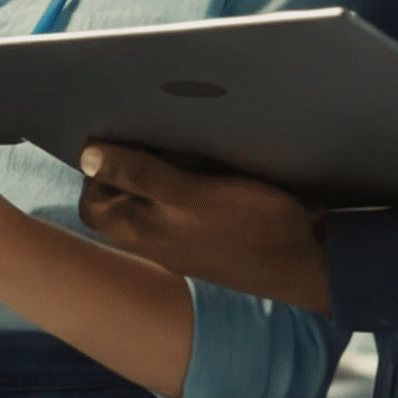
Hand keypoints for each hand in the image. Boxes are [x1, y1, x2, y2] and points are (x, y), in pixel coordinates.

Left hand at [75, 146, 331, 312]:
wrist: (310, 260)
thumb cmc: (253, 227)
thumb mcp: (193, 194)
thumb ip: (142, 175)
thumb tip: (88, 155)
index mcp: (144, 233)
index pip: (95, 205)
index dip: (97, 172)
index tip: (117, 139)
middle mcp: (158, 239)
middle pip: (120, 202)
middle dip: (126, 166)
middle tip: (149, 136)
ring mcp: (184, 238)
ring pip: (152, 201)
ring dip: (158, 170)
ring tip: (180, 145)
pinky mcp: (211, 232)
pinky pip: (182, 204)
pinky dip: (185, 180)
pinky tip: (206, 161)